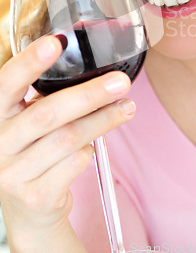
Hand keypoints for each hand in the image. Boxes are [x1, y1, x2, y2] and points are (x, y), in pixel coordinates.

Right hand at [0, 36, 133, 250]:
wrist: (29, 210)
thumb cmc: (34, 152)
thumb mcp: (29, 122)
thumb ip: (47, 98)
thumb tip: (97, 71)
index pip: (7, 82)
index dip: (30, 62)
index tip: (56, 42)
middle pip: (47, 112)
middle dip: (89, 94)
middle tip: (120, 82)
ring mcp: (13, 172)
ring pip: (68, 138)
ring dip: (103, 120)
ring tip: (126, 108)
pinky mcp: (35, 195)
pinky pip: (74, 164)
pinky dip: (91, 150)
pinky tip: (93, 145)